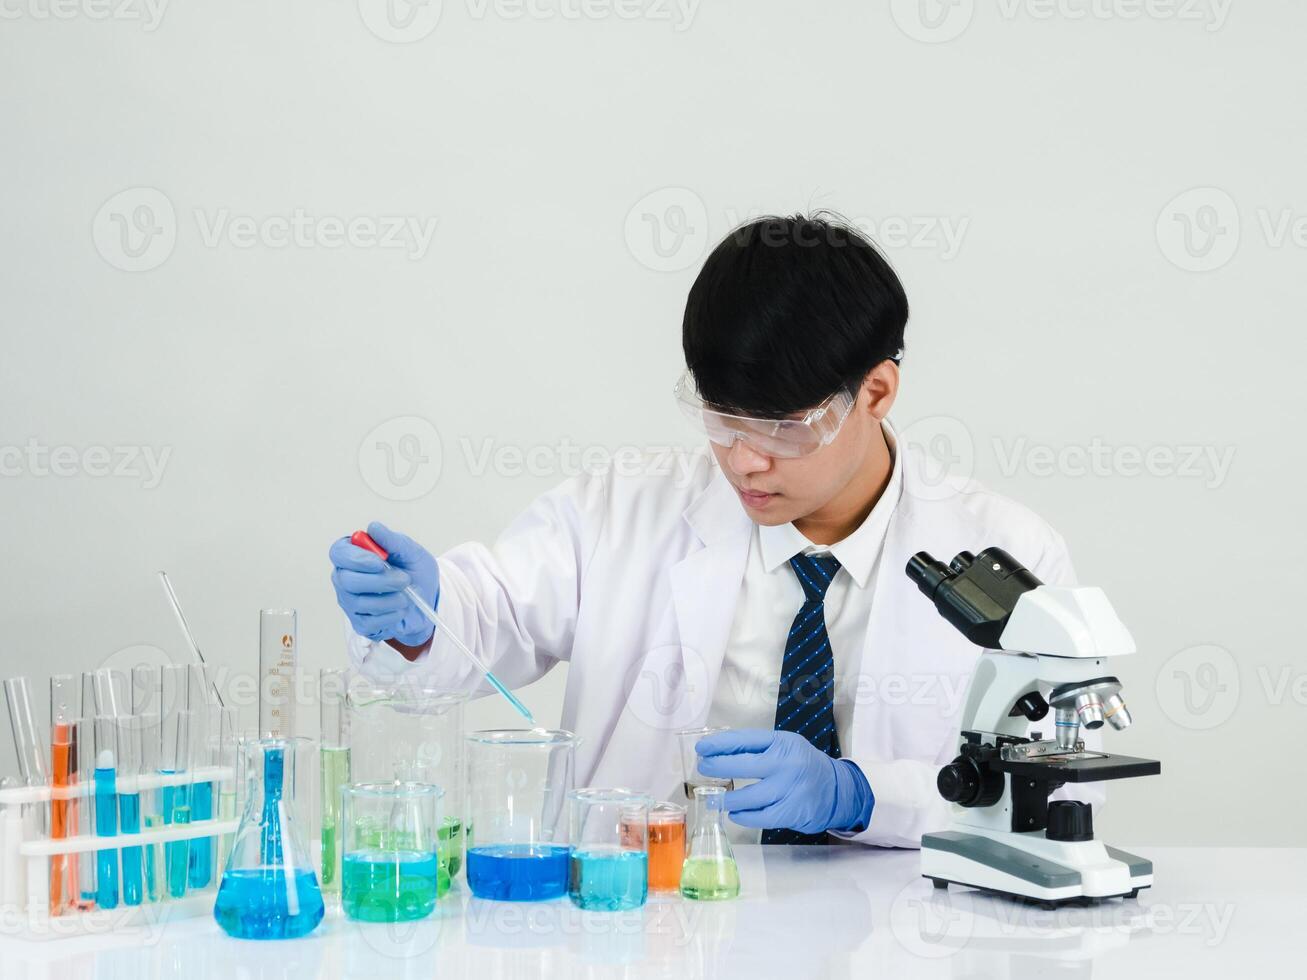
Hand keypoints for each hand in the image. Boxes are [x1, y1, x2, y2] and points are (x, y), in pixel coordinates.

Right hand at [329, 521, 439, 645]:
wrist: (428, 599)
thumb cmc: (415, 572)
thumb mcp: (411, 552)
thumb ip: (392, 540)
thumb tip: (374, 527)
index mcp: (354, 554)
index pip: (339, 553)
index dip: (356, 558)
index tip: (379, 562)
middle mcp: (346, 577)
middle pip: (346, 580)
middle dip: (380, 581)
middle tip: (404, 580)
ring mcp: (351, 602)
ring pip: (359, 602)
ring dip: (390, 599)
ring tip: (407, 595)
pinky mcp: (360, 622)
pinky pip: (369, 622)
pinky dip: (391, 615)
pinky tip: (400, 609)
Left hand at [696, 729, 872, 834]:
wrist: (838, 789)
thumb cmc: (803, 765)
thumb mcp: (785, 747)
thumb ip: (759, 749)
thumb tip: (719, 753)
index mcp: (783, 743)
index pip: (745, 740)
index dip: (720, 744)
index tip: (702, 749)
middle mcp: (787, 764)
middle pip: (744, 765)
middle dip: (718, 767)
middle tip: (704, 769)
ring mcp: (790, 789)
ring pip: (750, 796)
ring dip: (728, 799)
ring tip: (715, 799)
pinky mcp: (793, 811)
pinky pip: (761, 817)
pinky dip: (744, 816)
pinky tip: (735, 813)